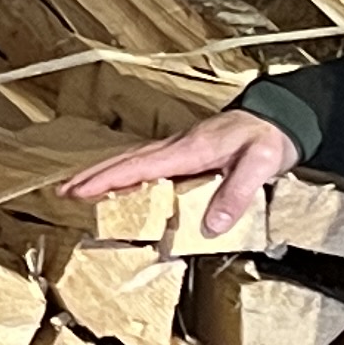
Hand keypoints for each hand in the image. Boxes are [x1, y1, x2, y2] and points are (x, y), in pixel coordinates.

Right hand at [65, 109, 299, 237]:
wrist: (281, 118)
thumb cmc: (269, 138)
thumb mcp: (261, 165)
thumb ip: (236, 194)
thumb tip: (210, 226)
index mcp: (189, 149)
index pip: (139, 166)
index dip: (107, 180)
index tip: (80, 192)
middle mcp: (178, 146)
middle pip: (125, 160)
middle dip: (92, 176)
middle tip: (63, 193)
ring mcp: (180, 148)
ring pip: (132, 160)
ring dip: (103, 174)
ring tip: (78, 189)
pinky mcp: (186, 152)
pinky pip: (147, 163)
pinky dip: (124, 173)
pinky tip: (119, 183)